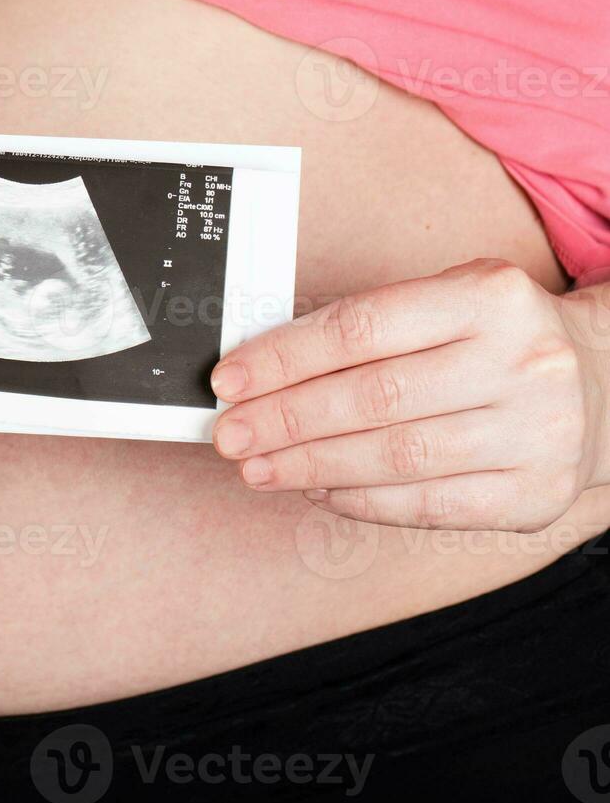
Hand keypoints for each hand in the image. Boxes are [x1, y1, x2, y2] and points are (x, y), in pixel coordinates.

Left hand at [209, 259, 607, 531]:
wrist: (603, 383)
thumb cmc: (493, 341)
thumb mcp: (446, 303)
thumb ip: (365, 329)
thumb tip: (261, 370)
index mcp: (489, 297)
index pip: (361, 328)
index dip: (284, 358)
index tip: (230, 381)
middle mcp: (521, 361)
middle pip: (373, 397)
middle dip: (285, 420)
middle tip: (231, 435)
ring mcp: (536, 432)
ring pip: (396, 457)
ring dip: (310, 465)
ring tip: (259, 467)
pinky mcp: (534, 493)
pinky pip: (427, 505)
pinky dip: (360, 500)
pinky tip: (316, 489)